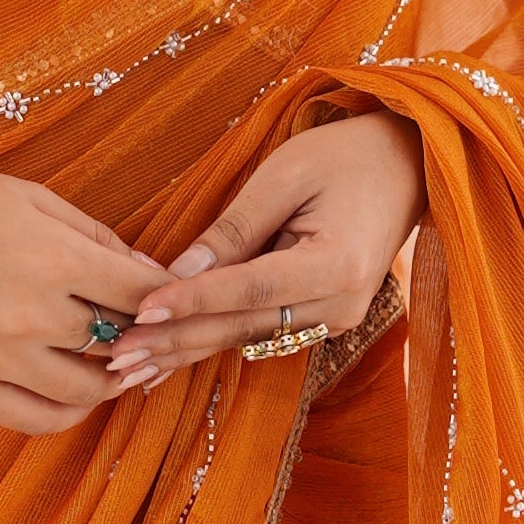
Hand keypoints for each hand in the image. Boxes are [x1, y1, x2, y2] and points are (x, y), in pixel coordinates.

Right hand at [0, 137, 176, 436]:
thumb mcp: (25, 196)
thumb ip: (93, 234)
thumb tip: (148, 274)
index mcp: (51, 256)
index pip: (144, 295)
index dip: (168, 299)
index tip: (171, 297)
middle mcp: (30, 314)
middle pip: (124, 345)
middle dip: (146, 338)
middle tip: (148, 331)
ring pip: (89, 393)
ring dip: (112, 379)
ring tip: (113, 360)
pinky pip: (39, 420)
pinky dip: (68, 411)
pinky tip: (73, 388)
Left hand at [101, 108, 425, 388]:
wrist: (407, 166)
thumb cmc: (345, 155)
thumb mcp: (285, 174)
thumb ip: (234, 228)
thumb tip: (179, 270)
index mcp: (336, 265)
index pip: (248, 290)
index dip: (191, 301)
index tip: (139, 311)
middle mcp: (340, 305)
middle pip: (241, 327)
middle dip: (175, 342)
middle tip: (116, 356)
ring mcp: (336, 318)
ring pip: (244, 338)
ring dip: (185, 350)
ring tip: (128, 367)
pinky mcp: (324, 319)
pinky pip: (257, 332)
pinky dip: (210, 340)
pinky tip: (167, 359)